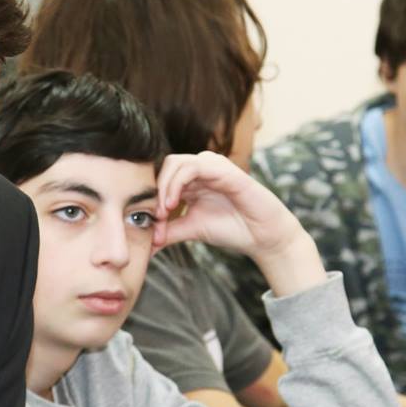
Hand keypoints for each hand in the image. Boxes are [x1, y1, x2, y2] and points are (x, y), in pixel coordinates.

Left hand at [153, 152, 325, 296]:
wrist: (262, 237)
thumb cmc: (231, 229)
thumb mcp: (191, 229)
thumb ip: (168, 232)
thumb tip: (143, 243)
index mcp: (192, 179)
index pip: (161, 175)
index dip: (149, 195)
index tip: (148, 222)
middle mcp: (201, 168)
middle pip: (164, 166)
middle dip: (154, 190)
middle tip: (154, 216)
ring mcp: (213, 166)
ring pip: (175, 163)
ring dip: (164, 187)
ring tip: (163, 212)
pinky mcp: (224, 169)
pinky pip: (193, 167)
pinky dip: (177, 183)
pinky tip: (173, 204)